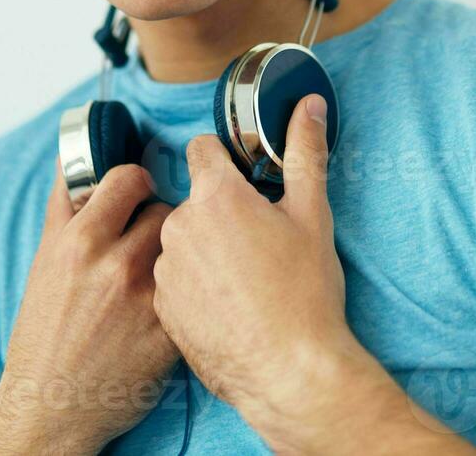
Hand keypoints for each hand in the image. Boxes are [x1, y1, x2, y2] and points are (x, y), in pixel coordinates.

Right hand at [0, 161, 178, 454]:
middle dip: (159, 219)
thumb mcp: (44, 261)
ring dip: (180, 250)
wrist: (51, 405)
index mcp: (80, 242)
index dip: (136, 181)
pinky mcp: (171, 332)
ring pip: (186, 246)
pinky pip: (194, 289)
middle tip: (149, 236)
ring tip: (164, 267)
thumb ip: (64, 206)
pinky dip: (190, 289)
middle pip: (164, 210)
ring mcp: (148, 299)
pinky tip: (178, 300)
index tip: (138, 190)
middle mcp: (115, 265)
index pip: (129, 178)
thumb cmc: (44, 332)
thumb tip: (74, 158)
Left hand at [151, 94, 359, 422]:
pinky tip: (227, 304)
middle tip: (256, 241)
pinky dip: (195, 285)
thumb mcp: (313, 214)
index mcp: (215, 197)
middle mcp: (179, 227)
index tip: (244, 179)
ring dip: (205, 249)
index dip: (225, 160)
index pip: (201, 150)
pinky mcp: (162, 307)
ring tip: (244, 279)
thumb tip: (309, 104)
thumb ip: (305, 151)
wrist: (290, 372)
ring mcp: (165, 270)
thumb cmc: (305, 293)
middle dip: (219, 211)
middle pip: (194, 200)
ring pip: (182, 241)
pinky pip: (175, 280)